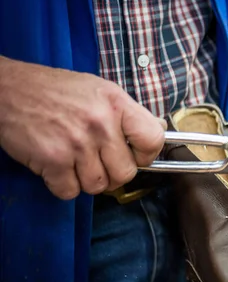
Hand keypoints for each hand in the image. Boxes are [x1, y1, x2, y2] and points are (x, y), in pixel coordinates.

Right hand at [0, 57, 164, 199]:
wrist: (6, 89)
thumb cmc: (55, 90)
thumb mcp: (100, 90)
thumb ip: (129, 113)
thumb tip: (159, 130)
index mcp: (116, 104)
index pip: (153, 140)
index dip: (147, 154)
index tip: (136, 155)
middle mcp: (100, 123)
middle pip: (126, 173)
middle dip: (113, 173)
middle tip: (98, 160)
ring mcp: (76, 143)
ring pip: (98, 186)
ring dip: (87, 180)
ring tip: (75, 160)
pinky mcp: (52, 160)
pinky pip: (70, 192)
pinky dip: (63, 186)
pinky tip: (57, 166)